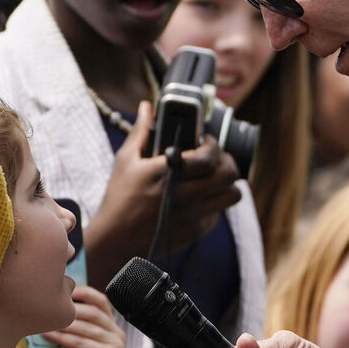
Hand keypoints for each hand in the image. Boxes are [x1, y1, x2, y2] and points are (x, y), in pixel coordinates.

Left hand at [42, 285, 124, 347]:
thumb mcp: (78, 344)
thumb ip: (74, 326)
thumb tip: (50, 305)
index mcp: (112, 328)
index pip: (101, 301)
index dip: (83, 293)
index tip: (62, 291)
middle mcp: (118, 335)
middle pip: (93, 312)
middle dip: (69, 309)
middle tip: (47, 308)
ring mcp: (115, 346)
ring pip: (86, 327)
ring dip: (63, 323)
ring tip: (44, 321)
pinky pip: (82, 343)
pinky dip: (64, 338)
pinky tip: (49, 335)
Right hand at [86, 102, 242, 282]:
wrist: (116, 240)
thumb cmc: (119, 198)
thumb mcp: (126, 160)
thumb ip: (140, 131)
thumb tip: (147, 107)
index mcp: (168, 173)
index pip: (209, 157)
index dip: (214, 146)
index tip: (206, 142)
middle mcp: (185, 195)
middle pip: (229, 175)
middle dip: (227, 162)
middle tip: (216, 160)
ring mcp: (194, 215)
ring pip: (232, 195)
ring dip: (227, 184)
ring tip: (214, 179)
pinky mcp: (196, 231)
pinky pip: (219, 213)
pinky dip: (214, 203)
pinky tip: (200, 198)